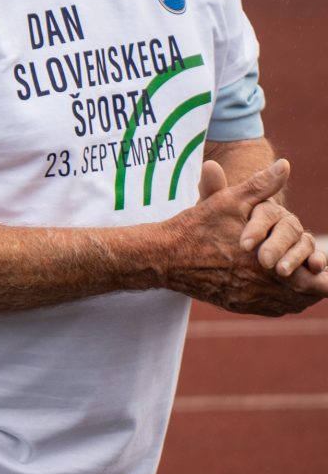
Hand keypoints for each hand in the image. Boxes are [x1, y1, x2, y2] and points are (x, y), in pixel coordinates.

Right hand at [164, 160, 326, 314]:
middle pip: (306, 297)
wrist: (163, 256)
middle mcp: (261, 287)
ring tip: (305, 281)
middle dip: (316, 286)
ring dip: (301, 294)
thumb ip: (261, 185)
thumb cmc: (197, 227)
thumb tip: (284, 165)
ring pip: (289, 304)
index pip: (315, 282)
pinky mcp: (236, 305)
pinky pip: (270, 309)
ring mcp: (248, 299)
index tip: (323, 267)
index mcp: (267, 264)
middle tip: (321, 275)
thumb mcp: (229, 201)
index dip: (325, 278)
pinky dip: (281, 301)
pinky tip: (280, 288)